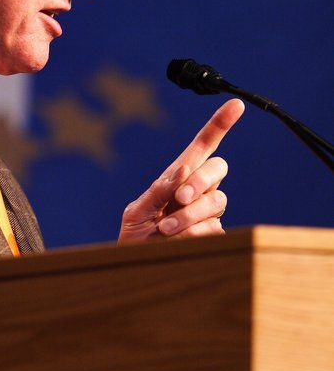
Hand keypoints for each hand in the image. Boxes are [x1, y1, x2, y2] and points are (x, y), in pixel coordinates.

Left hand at [118, 99, 244, 242]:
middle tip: (179, 199)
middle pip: (218, 168)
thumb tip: (183, 171)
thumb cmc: (135, 235)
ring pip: (216, 200)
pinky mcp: (214, 234)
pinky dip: (191, 234)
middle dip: (200, 181)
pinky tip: (175, 241)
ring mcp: (208, 212)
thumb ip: (158, 190)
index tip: (236, 104)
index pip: (204, 145)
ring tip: (165, 229)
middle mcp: (198, 189)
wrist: (136, 267)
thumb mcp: (137, 210)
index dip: (220, 124)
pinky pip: (214, 228)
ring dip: (189, 215)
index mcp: (178, 175)